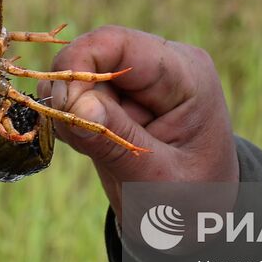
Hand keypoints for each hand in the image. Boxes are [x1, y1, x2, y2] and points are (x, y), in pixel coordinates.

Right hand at [45, 25, 238, 212]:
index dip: (80, 65)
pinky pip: (77, 92)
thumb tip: (75, 104)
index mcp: (186, 76)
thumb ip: (118, 142)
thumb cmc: (192, 201)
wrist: (199, 217)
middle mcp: (162, 65)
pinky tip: (91, 146)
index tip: (62, 107)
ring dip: (69, 109)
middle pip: (94, 54)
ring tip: (93, 150)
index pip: (120, 44)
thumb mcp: (160, 181)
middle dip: (72, 94)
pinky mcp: (118, 96)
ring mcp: (138, 80)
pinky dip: (70, 118)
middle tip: (73, 138)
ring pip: (79, 73)